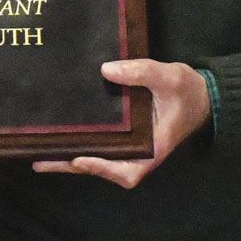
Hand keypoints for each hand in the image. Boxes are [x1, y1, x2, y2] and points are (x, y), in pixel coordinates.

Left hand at [33, 59, 209, 188]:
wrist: (200, 93)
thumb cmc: (187, 90)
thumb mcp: (169, 77)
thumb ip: (141, 73)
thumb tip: (106, 71)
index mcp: (153, 148)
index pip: (127, 170)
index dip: (102, 168)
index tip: (80, 160)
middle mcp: (139, 152)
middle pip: (104, 167)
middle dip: (73, 165)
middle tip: (40, 161)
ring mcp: (131, 144)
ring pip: (99, 157)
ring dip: (72, 156)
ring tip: (40, 152)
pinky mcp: (125, 134)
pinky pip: (102, 143)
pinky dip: (82, 142)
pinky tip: (61, 135)